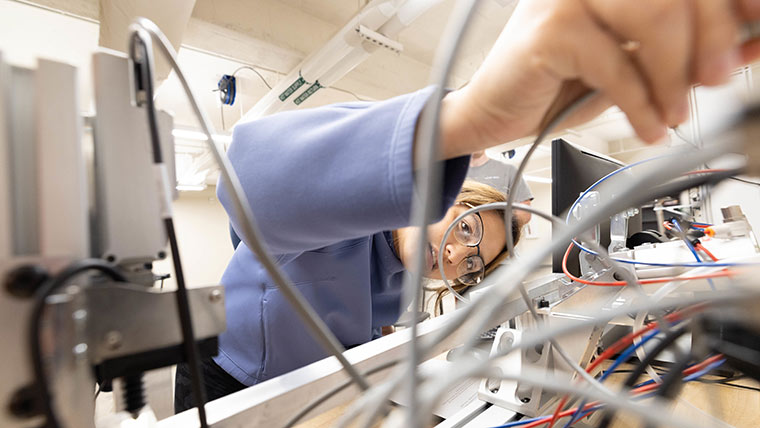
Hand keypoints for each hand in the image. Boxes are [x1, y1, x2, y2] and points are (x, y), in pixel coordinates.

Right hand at [440, 0, 759, 157]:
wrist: (497, 112)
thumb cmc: (561, 83)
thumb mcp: (640, 65)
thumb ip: (690, 51)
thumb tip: (750, 44)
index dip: (730, 0)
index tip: (755, 24)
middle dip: (711, 38)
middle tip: (719, 78)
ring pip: (655, 16)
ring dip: (675, 75)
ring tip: (675, 112)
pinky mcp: (548, 30)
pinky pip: (617, 66)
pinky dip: (641, 105)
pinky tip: (650, 126)